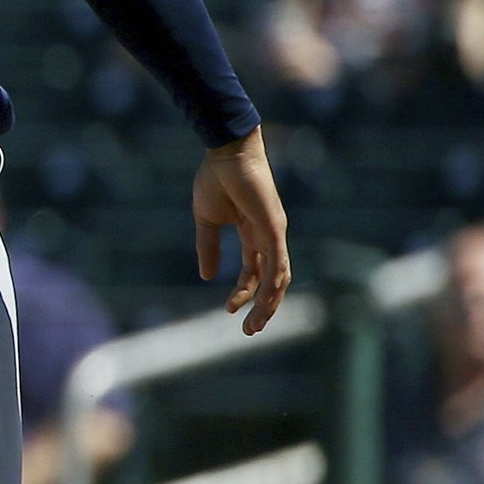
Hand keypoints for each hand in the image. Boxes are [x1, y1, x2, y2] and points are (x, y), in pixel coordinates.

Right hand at [193, 128, 289, 335]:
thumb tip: (205, 276)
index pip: (252, 273)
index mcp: (252, 234)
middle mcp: (268, 237)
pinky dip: (272, 282)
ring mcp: (274, 232)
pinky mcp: (274, 226)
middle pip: (271, 281)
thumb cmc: (215, 178)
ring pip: (278, 277)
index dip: (242, 294)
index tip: (228, 311)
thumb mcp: (206, 220)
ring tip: (256, 324)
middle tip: (250, 331)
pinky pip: (277, 261)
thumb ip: (208, 247)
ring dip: (269, 304)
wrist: (226, 152)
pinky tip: (264, 299)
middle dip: (263, 308)